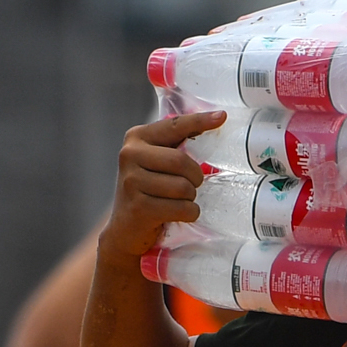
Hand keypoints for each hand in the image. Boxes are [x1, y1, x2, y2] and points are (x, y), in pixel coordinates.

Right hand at [98, 110, 220, 262]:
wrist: (124, 230)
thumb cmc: (148, 192)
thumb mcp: (155, 162)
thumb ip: (175, 145)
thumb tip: (215, 121)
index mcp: (136, 138)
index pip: (174, 126)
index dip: (199, 121)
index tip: (222, 117)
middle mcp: (130, 155)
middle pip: (181, 160)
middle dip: (195, 176)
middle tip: (193, 185)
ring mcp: (131, 182)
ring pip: (183, 187)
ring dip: (190, 198)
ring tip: (180, 201)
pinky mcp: (139, 207)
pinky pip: (181, 208)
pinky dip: (189, 213)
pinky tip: (180, 214)